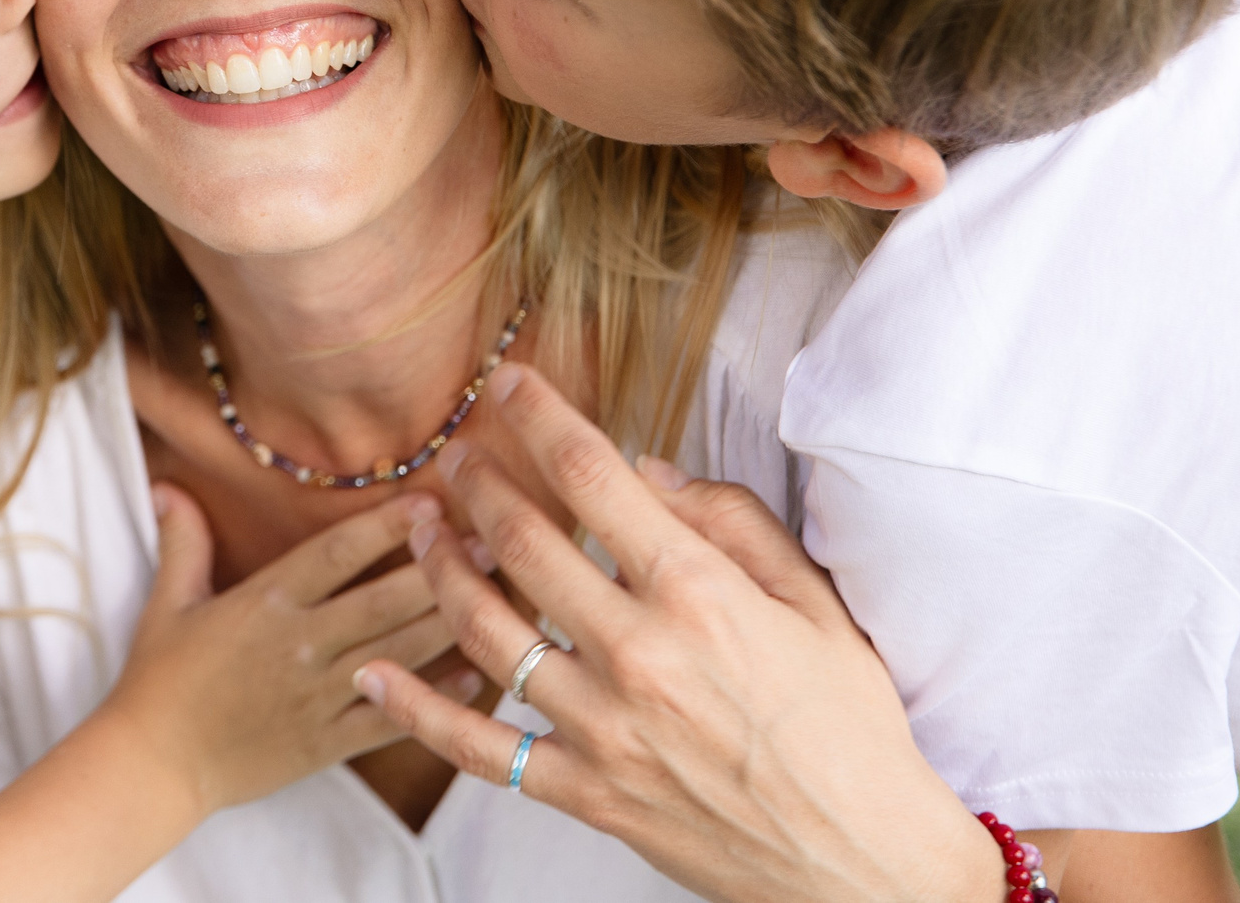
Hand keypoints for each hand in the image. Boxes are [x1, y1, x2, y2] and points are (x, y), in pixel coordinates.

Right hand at [103, 483, 472, 817]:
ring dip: (451, 623)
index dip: (387, 526)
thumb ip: (183, 541)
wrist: (153, 766)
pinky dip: (437, 699)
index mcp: (265, 604)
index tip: (432, 501)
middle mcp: (300, 646)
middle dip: (442, 569)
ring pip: (400, 655)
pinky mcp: (328, 742)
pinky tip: (478, 679)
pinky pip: (393, 718)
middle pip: (384, 601)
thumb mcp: (167, 604)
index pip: (336, 554)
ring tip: (499, 594)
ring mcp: (318, 696)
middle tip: (492, 541)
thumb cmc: (160, 680)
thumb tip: (166, 482)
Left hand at [353, 364, 998, 902]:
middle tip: (456, 452)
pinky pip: (483, 749)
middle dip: (479, 483)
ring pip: (488, 631)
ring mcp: (605, 728)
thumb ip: (734, 523)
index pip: (595, 477)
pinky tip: (376, 673)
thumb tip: (650, 471)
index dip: (540, 418)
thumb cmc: (850, 728)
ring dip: (440, 568)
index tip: (508, 384)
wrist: (863, 862)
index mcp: (700, 595)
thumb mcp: (818, 603)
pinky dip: (420, 713)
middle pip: (525, 542)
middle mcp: (640, 654)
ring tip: (419, 525)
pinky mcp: (587, 793)